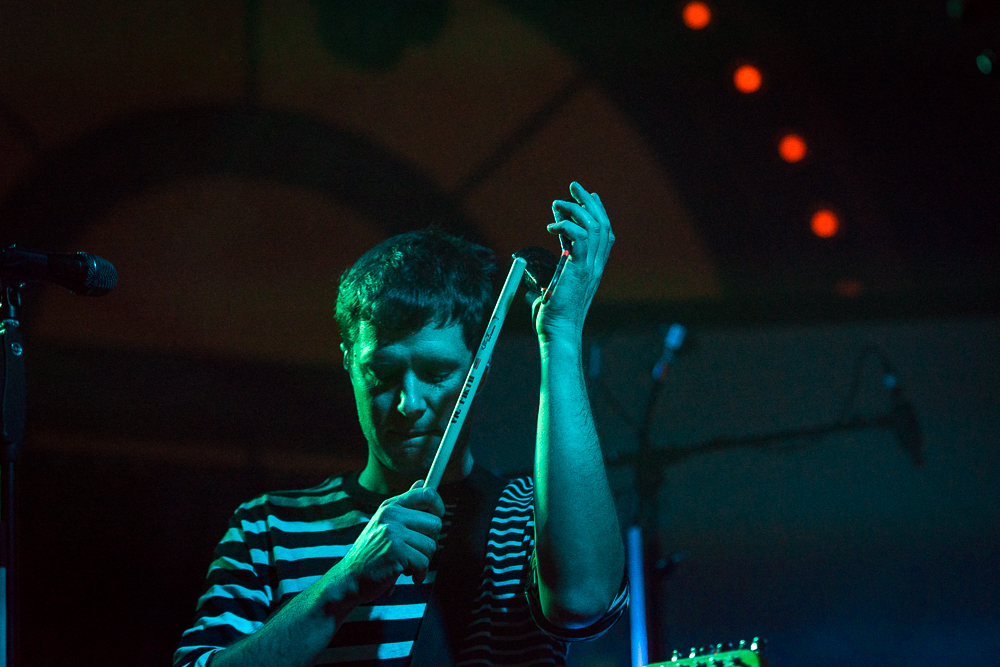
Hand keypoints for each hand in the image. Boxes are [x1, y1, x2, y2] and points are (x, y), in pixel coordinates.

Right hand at [331, 481, 443, 606]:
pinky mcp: (396, 551)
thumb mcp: (384, 524)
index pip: (426, 494)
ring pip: (431, 545)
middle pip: (435, 523)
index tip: (436, 519)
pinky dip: (419, 573)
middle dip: (430, 543)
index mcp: (390, 506)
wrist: (349, 579)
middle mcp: (391, 515)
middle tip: (416, 553)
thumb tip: (421, 482)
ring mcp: (393, 532)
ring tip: (407, 565)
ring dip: (424, 561)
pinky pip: (424, 562)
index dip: (438, 506)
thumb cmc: (369, 554)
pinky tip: (408, 575)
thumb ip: (404, 506)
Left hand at [535, 181, 614, 341]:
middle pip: (602, 225)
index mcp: (592, 269)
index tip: (586, 196)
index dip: (596, 212)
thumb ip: (546, 278)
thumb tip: (529, 274)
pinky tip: (552, 226)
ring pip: (595, 226)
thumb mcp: (551, 290)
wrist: (559, 332)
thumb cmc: (552, 317)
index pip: (602, 234)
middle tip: (574, 187)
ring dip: (577, 209)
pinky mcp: (579, 270)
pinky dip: (567, 225)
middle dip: (589, 202)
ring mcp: (590, 268)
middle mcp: (596, 266)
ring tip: (559, 203)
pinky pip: (581, 238)